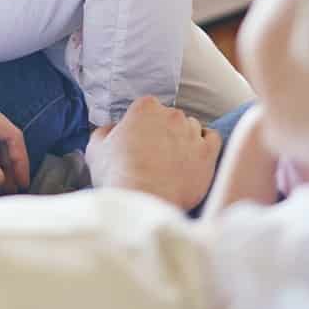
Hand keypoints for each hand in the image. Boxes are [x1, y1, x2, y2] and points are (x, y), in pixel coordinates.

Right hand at [86, 96, 220, 210]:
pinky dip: (205, 144)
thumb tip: (114, 129)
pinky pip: (212, 138)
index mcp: (145, 107)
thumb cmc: (117, 175)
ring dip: (184, 139)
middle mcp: (172, 115)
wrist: (143, 201)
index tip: (138, 141)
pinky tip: (195, 156)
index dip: (142, 125)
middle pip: (170, 117)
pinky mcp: (208, 153)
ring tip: (173, 161)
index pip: (147, 108)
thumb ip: (106, 131)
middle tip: (154, 155)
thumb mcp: (96, 148)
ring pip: (192, 127)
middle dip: (163, 132)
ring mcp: (192, 133)